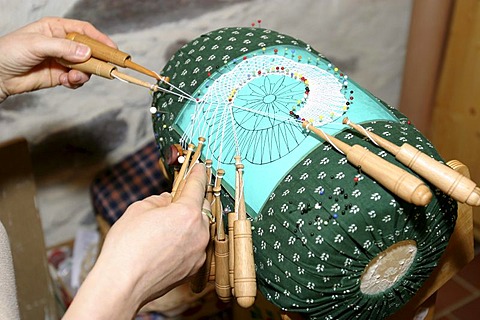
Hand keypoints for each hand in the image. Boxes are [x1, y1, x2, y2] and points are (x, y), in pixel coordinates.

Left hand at [0, 17, 115, 101]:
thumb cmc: (10, 52)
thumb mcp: (37, 44)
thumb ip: (63, 48)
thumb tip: (87, 52)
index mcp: (57, 29)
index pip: (84, 31)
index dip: (100, 39)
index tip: (112, 50)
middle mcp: (62, 44)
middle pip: (89, 50)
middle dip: (95, 60)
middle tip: (104, 68)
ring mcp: (62, 61)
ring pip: (85, 67)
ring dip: (84, 74)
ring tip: (73, 78)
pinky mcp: (60, 76)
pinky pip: (77, 79)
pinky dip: (75, 82)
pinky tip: (65, 82)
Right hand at [63, 163, 210, 318]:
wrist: (123, 284)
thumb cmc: (127, 248)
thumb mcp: (139, 209)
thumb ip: (160, 200)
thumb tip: (169, 200)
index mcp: (187, 213)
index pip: (197, 185)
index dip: (198, 173)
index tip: (200, 167)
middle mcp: (199, 232)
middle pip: (202, 208)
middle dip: (191, 202)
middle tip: (176, 199)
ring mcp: (199, 252)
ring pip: (200, 228)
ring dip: (189, 223)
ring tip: (166, 227)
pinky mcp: (194, 267)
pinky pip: (196, 246)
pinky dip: (187, 241)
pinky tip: (168, 243)